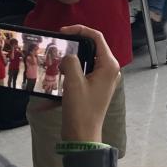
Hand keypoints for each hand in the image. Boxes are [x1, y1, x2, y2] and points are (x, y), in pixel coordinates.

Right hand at [58, 25, 119, 142]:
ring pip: (87, 61)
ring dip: (71, 60)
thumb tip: (69, 57)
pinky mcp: (96, 88)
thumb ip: (71, 62)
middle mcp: (110, 70)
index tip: (62, 32)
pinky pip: (84, 73)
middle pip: (92, 48)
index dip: (80, 30)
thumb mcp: (73, 82)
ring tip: (57, 62)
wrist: (82, 136)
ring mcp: (104, 79)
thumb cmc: (81, 109)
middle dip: (75, 46)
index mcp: (109, 65)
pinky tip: (59, 76)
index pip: (97, 37)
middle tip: (58, 46)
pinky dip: (72, 72)